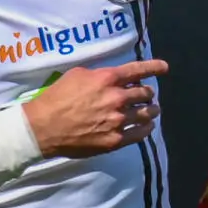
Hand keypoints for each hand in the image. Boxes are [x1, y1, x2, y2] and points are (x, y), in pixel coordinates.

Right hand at [26, 59, 167, 157]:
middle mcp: (116, 98)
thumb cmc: (56, 98)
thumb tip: (113, 77)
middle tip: (147, 95)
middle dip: (147, 93)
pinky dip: (147, 128)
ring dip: (151, 110)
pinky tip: (148, 126)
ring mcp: (118, 120)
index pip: (137, 70)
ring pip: (146, 113)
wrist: (43, 127)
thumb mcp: (76, 75)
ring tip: (153, 110)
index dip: (154, 67)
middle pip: (145, 93)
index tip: (164, 68)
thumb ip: (98, 74)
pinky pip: (140, 134)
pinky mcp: (115, 139)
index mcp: (107, 79)